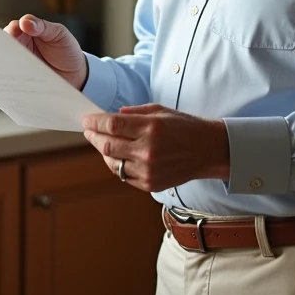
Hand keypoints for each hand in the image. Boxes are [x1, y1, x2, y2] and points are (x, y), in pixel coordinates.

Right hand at [4, 14, 88, 89]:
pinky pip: (12, 80)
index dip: (12, 30)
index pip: (13, 29)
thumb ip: (42, 27)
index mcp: (26, 32)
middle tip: (7, 51)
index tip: (14, 31)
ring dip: (6, 67)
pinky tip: (15, 84)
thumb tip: (25, 22)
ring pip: (5, 64)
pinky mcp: (21, 80)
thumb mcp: (58, 34)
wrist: (76, 74)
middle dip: (3, 49)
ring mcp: (18, 65)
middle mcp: (19, 47)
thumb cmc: (66, 50)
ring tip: (10, 69)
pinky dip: (12, 81)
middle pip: (4, 47)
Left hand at [82, 104, 229, 191]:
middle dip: (93, 136)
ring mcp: (148, 170)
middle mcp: (148, 150)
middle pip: (108, 145)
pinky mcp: (150, 184)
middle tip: (88, 131)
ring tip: (103, 143)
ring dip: (104, 152)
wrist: (207, 151)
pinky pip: (123, 175)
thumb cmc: (184, 127)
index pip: (112, 125)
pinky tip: (119, 156)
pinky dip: (117, 165)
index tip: (86, 120)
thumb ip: (134, 112)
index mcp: (151, 128)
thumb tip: (111, 115)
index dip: (95, 122)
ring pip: (112, 163)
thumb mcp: (161, 111)